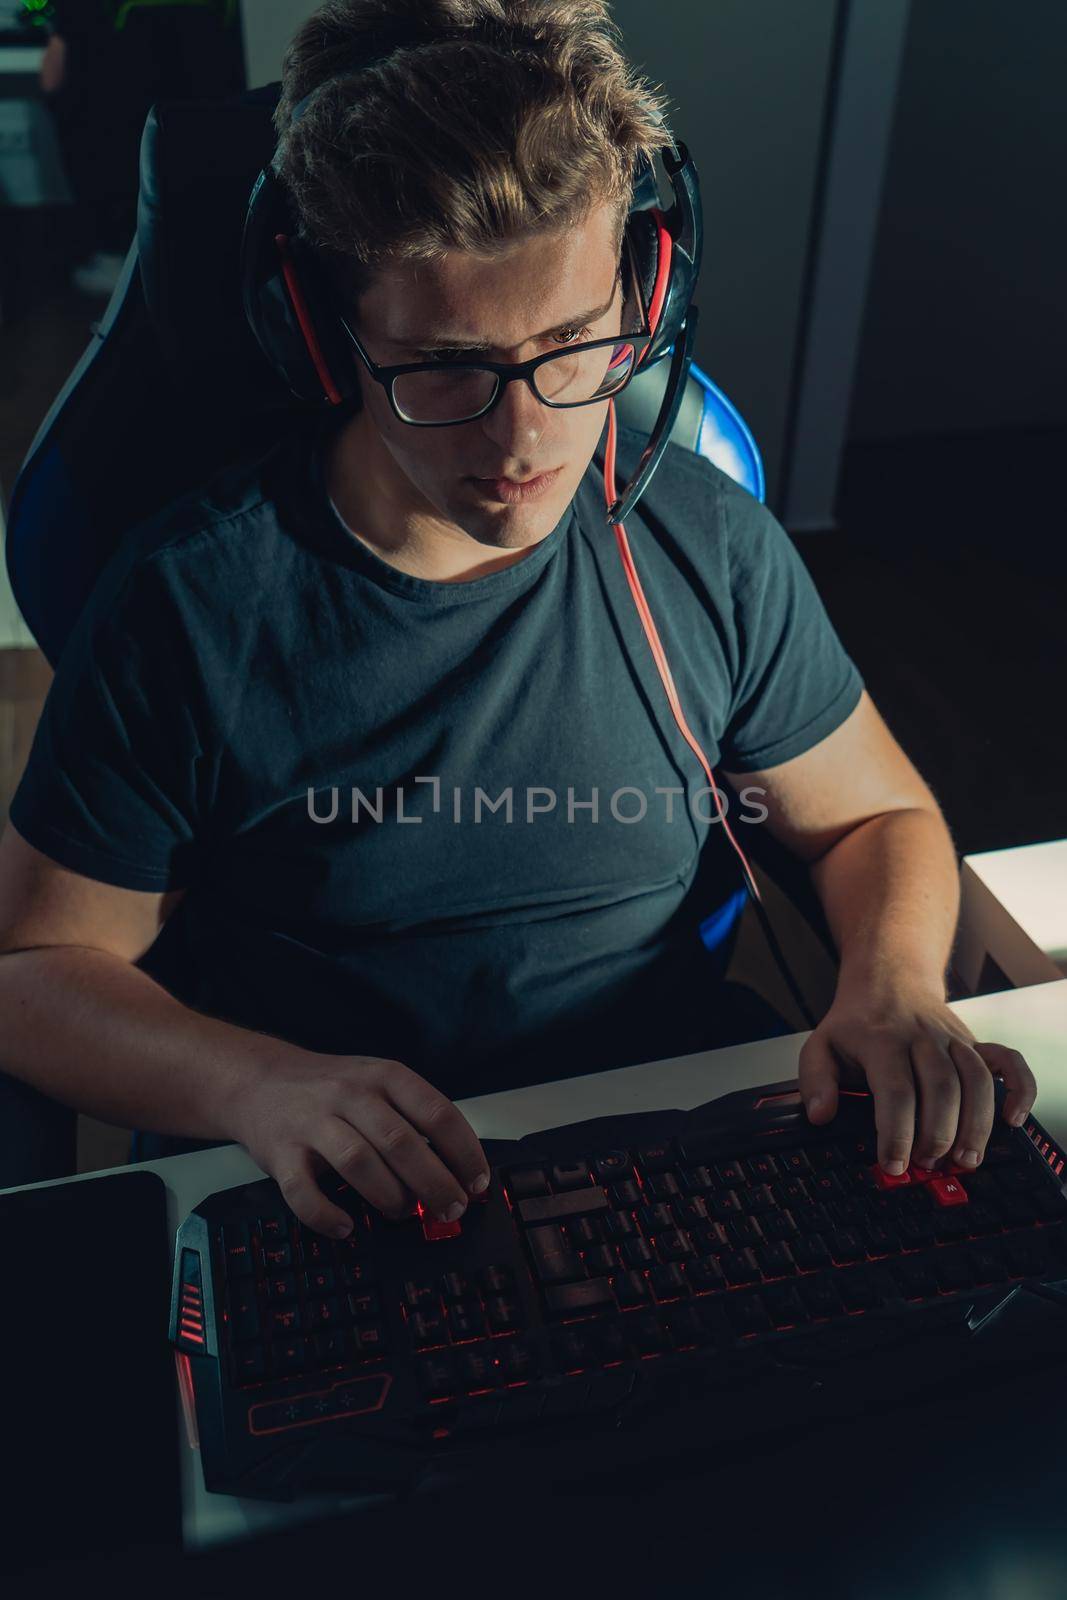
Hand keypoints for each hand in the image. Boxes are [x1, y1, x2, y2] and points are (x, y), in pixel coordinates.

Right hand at [226, 1050, 490, 1237]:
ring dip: (389, 1196)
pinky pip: (302, 1191)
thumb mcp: (376, 1083)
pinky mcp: (279, 1152)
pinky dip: (326, 1214)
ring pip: (358, 1162)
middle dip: (434, 1183)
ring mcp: (312, 1122)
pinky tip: (345, 1227)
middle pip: (400, 1142)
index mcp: (383, 1076)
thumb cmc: (329, 1090)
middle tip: (452, 1210)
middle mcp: (350, 1094)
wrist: (257, 1081)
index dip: (463, 1152)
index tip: (478, 1182)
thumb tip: (459, 1168)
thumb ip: (412, 1117)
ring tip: (403, 1213)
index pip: (436, 1112)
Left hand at [798, 980, 1036, 1174]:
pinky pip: (1009, 1062)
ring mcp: (953, 1039)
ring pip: (977, 1081)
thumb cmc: (857, 1021)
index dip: (897, 1133)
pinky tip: (1012, 1119)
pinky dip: (1019, 1090)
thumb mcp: (821, 1045)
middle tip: (928, 1165)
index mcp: (882, 1040)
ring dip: (975, 1125)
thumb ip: (815, 1081)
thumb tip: (819, 1115)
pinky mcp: (975, 1042)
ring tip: (964, 1160)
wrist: (889, 978)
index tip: (894, 1165)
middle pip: (942, 1089)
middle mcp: (922, 1038)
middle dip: (938, 1135)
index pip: (895, 1091)